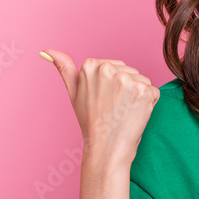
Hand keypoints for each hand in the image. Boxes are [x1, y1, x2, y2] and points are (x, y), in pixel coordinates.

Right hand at [40, 49, 159, 166]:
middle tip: (114, 108)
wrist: (106, 148)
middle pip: (129, 71)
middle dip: (126, 89)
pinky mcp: (144, 91)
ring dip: (138, 96)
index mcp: (90, 65)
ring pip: (142, 80)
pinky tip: (135, 114)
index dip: (113, 86)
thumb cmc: (91, 121)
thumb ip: (64, 68)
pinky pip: (153, 91)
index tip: (104, 100)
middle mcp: (108, 69)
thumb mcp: (74, 92)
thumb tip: (46, 51)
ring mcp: (127, 80)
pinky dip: (149, 104)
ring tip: (124, 112)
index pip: (115, 67)